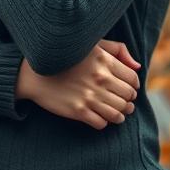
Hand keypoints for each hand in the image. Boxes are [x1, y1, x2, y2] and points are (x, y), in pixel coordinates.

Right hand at [16, 39, 140, 129]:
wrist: (32, 73)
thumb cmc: (63, 57)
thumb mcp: (89, 45)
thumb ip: (116, 50)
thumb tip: (136, 66)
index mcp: (103, 61)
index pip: (132, 80)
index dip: (132, 85)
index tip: (124, 87)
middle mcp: (99, 79)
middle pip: (128, 98)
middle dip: (126, 101)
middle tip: (119, 101)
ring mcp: (89, 96)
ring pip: (118, 114)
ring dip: (118, 114)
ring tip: (112, 111)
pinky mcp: (79, 111)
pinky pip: (102, 123)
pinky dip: (103, 122)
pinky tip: (97, 115)